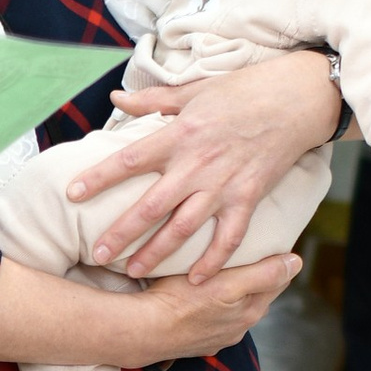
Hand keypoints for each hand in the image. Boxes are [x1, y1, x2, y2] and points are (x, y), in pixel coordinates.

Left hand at [66, 48, 340, 277]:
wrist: (297, 98)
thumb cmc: (245, 90)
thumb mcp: (195, 90)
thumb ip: (152, 100)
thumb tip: (115, 99)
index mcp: (179, 135)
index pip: (130, 159)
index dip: (99, 177)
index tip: (72, 193)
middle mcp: (197, 164)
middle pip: (151, 206)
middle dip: (122, 233)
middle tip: (98, 255)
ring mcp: (223, 184)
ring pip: (183, 227)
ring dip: (157, 253)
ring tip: (134, 272)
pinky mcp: (249, 197)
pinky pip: (228, 237)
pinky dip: (213, 260)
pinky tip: (195, 280)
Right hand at [108, 247, 300, 365]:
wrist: (141, 330)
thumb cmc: (181, 302)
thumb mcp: (229, 284)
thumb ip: (265, 274)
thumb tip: (297, 262)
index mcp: (251, 311)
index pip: (276, 279)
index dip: (275, 258)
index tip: (267, 240)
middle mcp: (238, 328)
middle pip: (255, 293)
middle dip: (253, 274)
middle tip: (243, 249)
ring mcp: (215, 337)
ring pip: (232, 306)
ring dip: (229, 291)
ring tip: (219, 270)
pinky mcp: (194, 341)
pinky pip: (209, 318)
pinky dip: (209, 306)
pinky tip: (197, 297)